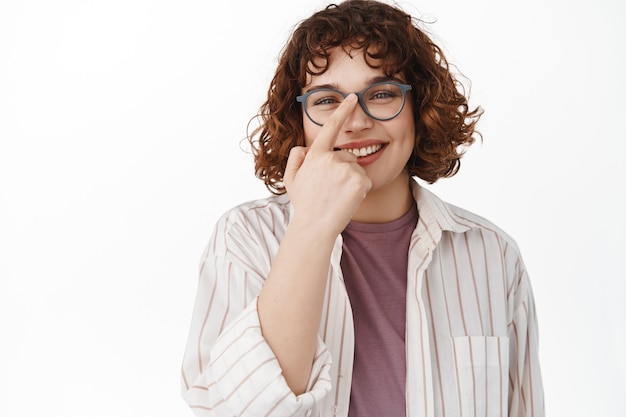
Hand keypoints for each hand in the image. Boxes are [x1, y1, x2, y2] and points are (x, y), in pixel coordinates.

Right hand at [284, 94, 371, 236]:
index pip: (331, 126)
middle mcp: (331, 158)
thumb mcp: (291, 179)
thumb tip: (306, 147)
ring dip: (351, 180)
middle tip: (330, 189)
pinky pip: (364, 180)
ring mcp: (347, 168)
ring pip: (356, 168)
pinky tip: (347, 199)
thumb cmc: (304, 204)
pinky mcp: (360, 180)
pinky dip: (359, 190)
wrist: (315, 226)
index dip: (342, 110)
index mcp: (315, 154)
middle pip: (347, 156)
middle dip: (343, 169)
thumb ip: (296, 157)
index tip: (351, 98)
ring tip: (337, 196)